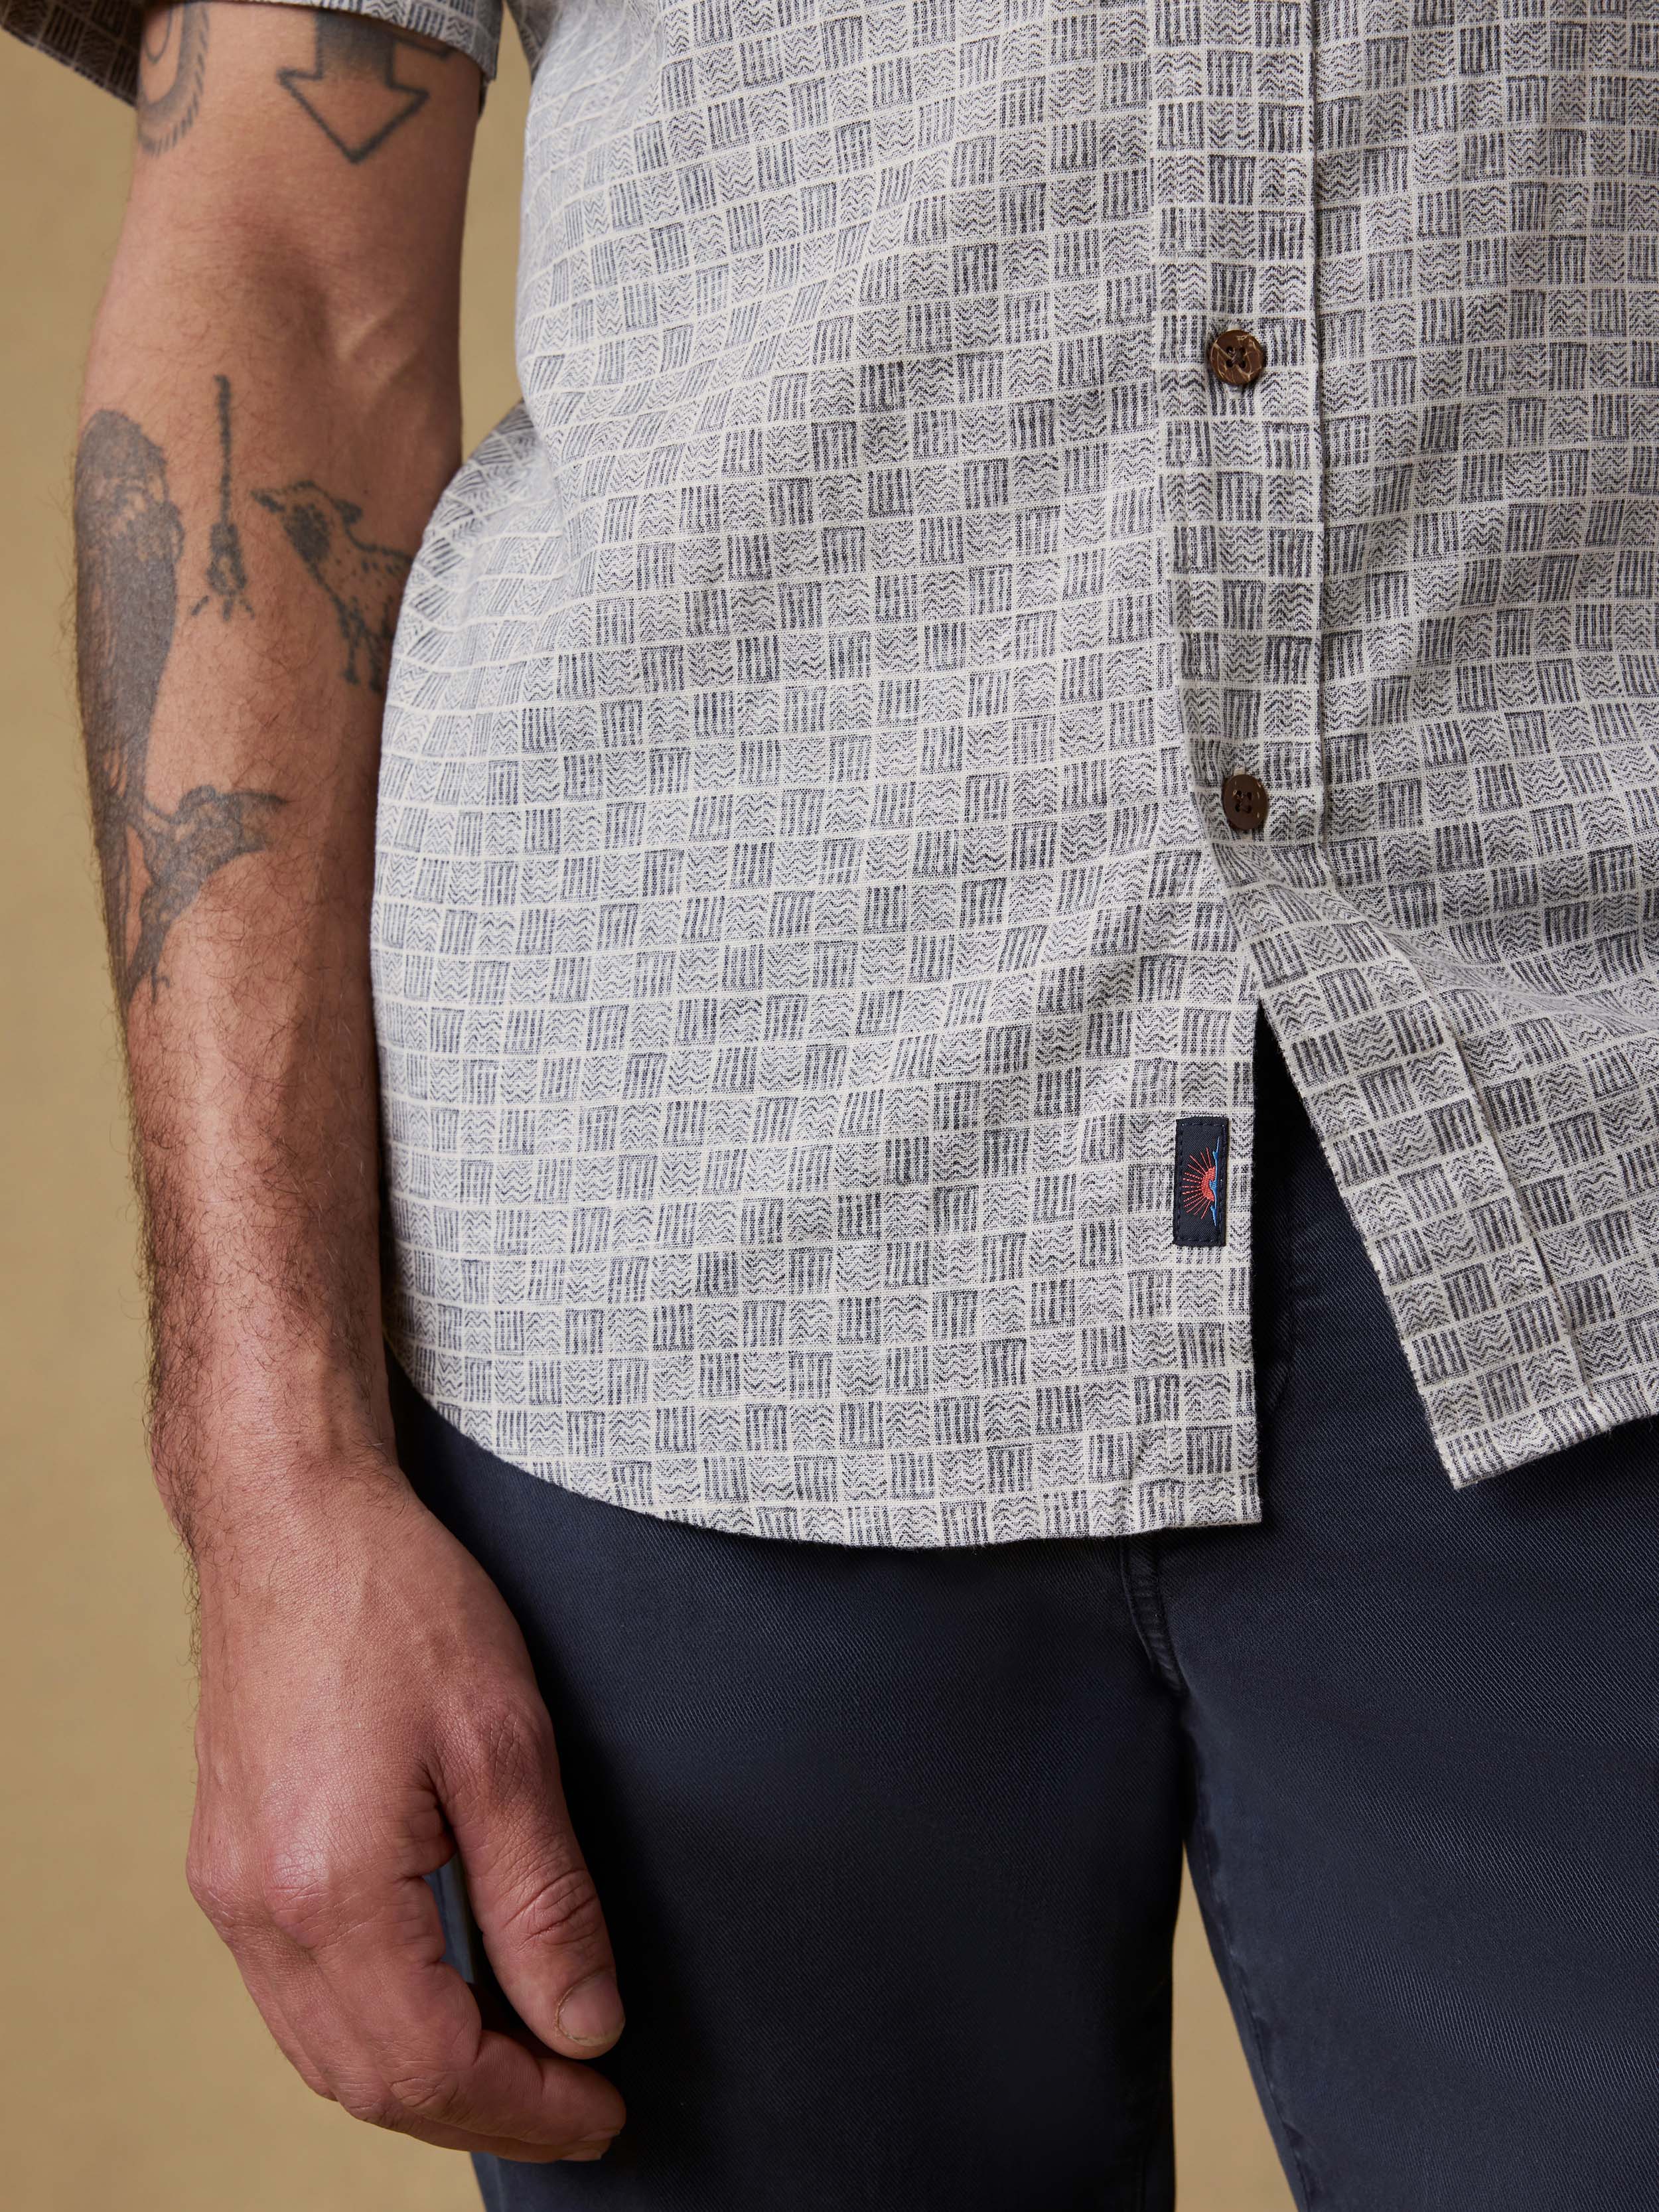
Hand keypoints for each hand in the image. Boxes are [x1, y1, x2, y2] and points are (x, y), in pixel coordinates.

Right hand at [182, 1445, 625, 2161]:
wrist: (291, 1518)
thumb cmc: (396, 1602)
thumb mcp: (505, 1744)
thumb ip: (542, 1901)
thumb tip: (583, 2024)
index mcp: (325, 1889)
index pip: (433, 2063)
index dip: (531, 2105)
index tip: (606, 2107)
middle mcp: (257, 1911)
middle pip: (372, 2081)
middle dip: (486, 2110)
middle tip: (581, 2104)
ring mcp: (230, 1891)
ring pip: (327, 2053)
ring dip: (429, 2082)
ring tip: (527, 2070)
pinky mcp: (229, 1862)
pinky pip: (298, 1998)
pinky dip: (376, 2031)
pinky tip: (441, 2008)